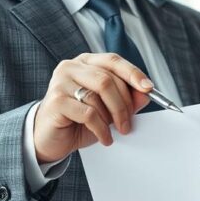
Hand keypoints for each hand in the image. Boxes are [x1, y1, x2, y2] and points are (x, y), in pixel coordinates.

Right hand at [33, 53, 151, 162]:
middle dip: (124, 104)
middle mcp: (71, 67)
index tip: (148, 88)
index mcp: (86, 62)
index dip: (133, 74)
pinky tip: (104, 137)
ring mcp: (60, 82)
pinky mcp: (56, 101)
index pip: (113, 61)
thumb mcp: (108, 109)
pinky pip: (88, 113)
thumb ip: (127, 99)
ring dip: (112, 117)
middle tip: (128, 123)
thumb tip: (146, 93)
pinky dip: (101, 128)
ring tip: (115, 131)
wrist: (50, 139)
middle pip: (108, 79)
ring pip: (98, 94)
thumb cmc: (79, 121)